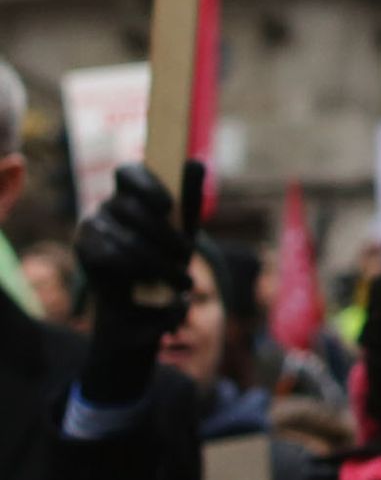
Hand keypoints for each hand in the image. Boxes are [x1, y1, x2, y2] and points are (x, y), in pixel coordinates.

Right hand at [75, 163, 193, 404]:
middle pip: (132, 208)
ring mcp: (90, 229)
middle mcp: (106, 207)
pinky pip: (110, 256)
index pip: (129, 172)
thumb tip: (197, 161)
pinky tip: (149, 286)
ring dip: (158, 262)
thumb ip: (189, 200)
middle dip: (165, 236)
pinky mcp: (83, 254)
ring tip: (179, 283)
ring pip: (126, 237)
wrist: (141, 318)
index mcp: (131, 195)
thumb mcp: (184, 235)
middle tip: (187, 261)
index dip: (147, 184)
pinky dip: (137, 273)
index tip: (167, 206)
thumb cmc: (166, 266)